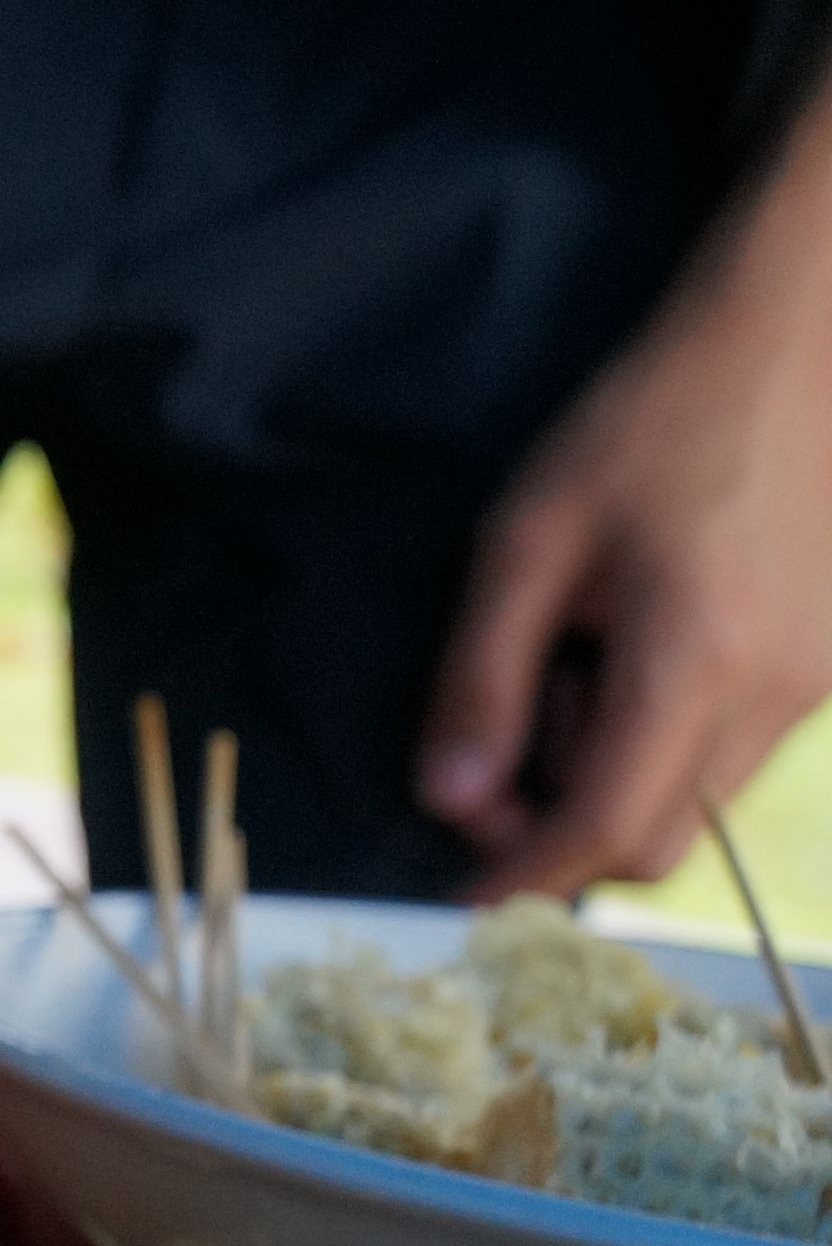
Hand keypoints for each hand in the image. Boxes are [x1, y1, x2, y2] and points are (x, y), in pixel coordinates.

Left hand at [419, 94, 831, 895]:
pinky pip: (731, 748)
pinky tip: (627, 644)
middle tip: (507, 729)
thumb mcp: (526, 541)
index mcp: (695, 661)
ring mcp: (817, 683)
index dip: (522, 879)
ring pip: (696, 798)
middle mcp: (776, 691)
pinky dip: (660, 734)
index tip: (457, 902)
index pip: (604, 827)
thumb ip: (479, 678)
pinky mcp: (828, 665)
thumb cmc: (649, 423)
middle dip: (562, 822)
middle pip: (656, 837)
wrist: (795, 343)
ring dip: (610, 771)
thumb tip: (450, 799)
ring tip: (571, 659)